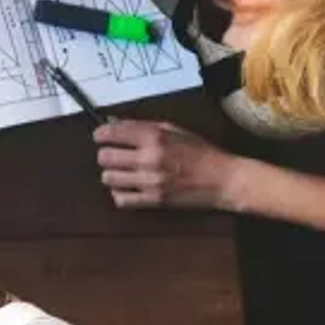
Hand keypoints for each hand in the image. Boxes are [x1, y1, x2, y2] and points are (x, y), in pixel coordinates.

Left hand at [94, 120, 243, 211]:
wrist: (224, 180)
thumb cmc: (201, 153)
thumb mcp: (174, 130)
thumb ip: (144, 127)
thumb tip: (116, 123)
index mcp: (154, 137)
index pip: (111, 133)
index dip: (101, 134)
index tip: (101, 137)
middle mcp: (149, 157)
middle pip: (105, 157)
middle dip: (106, 155)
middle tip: (114, 156)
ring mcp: (150, 180)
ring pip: (108, 178)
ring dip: (112, 174)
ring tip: (122, 173)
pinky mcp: (154, 200)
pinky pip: (121, 199)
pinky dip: (119, 194)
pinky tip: (127, 188)